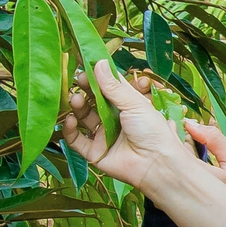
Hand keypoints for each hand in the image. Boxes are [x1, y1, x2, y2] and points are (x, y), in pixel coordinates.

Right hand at [60, 62, 193, 192]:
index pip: (107, 89)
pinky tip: (70, 120)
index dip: (96, 78)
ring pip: (84, 118)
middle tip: (78, 80)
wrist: (155, 163)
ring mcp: (103, 136)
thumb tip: (99, 62)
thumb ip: (114, 86)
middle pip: (93, 102)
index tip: (85, 67)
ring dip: (77, 107)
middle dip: (85, 90)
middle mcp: (114, 120)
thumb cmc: (152, 131)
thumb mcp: (134, 103)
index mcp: (126, 106)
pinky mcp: (95, 152)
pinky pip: (77, 140)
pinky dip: (70, 130)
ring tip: (75, 99)